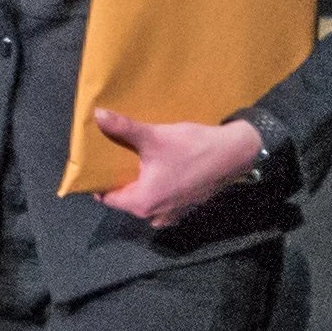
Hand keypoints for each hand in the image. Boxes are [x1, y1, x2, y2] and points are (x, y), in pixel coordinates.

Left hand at [93, 112, 262, 226]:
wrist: (236, 154)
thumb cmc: (193, 149)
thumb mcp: (155, 137)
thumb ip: (124, 128)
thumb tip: (98, 115)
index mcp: (142, 203)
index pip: (108, 199)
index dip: (99, 183)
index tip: (95, 167)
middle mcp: (155, 215)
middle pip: (126, 200)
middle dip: (119, 181)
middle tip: (113, 160)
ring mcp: (173, 214)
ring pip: (145, 201)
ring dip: (139, 185)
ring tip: (135, 164)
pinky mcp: (187, 207)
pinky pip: (162, 201)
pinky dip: (157, 189)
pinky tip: (158, 170)